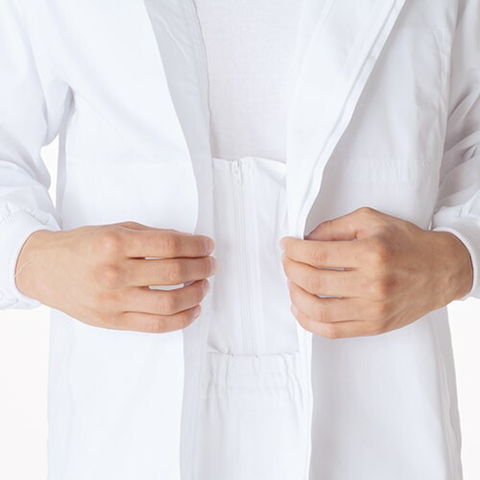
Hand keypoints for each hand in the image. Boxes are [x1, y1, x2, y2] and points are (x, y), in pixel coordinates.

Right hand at [15, 221, 215, 332]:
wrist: (45, 269)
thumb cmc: (83, 246)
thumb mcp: (115, 230)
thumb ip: (151, 237)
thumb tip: (189, 243)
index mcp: (115, 244)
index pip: (170, 244)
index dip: (196, 245)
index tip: (208, 245)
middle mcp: (114, 273)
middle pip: (174, 272)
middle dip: (202, 268)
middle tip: (211, 264)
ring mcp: (114, 301)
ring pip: (169, 303)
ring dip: (196, 293)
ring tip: (204, 285)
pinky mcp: (114, 321)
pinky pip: (156, 325)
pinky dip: (182, 319)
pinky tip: (193, 308)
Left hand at [280, 207, 472, 338]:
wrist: (441, 269)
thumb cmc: (405, 242)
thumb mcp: (371, 221)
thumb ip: (334, 228)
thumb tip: (304, 241)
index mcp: (370, 253)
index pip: (317, 255)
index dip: (293, 250)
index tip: (285, 245)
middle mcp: (372, 284)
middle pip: (313, 282)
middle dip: (290, 270)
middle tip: (287, 261)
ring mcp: (373, 309)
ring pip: (318, 311)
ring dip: (295, 296)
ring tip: (291, 283)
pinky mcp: (374, 326)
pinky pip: (333, 331)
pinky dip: (309, 322)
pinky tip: (300, 308)